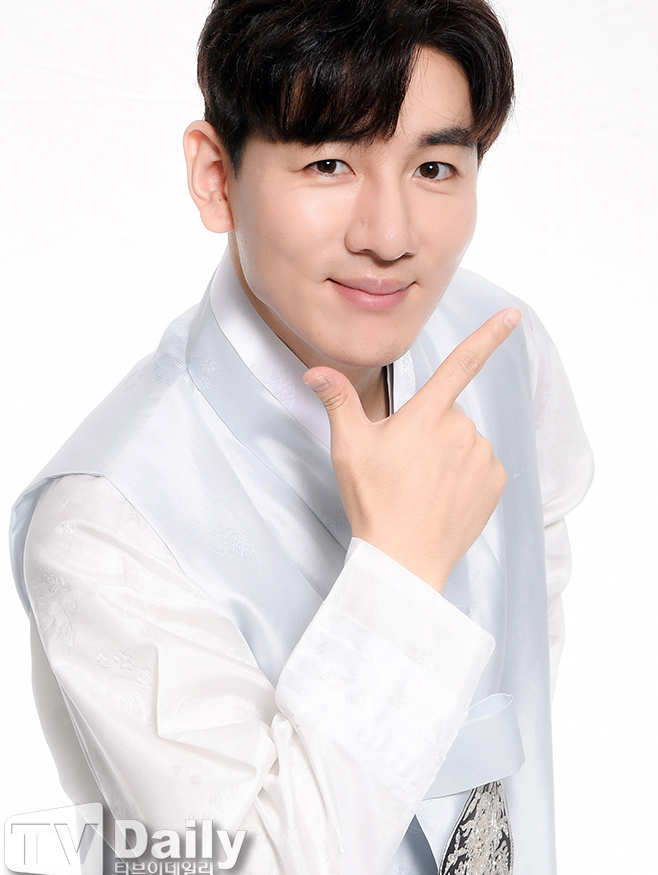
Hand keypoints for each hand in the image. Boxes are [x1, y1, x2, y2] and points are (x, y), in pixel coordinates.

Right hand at [303, 308, 520, 591]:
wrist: (405, 559)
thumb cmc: (374, 501)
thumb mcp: (348, 447)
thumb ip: (337, 401)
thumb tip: (314, 371)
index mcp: (427, 415)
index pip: (461, 363)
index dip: (488, 335)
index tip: (512, 315)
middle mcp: (461, 430)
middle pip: (447, 414)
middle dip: (429, 430)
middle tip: (403, 466)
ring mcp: (482, 456)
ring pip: (465, 440)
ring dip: (448, 454)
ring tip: (422, 486)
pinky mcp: (495, 482)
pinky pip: (481, 465)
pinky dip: (465, 475)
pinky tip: (443, 497)